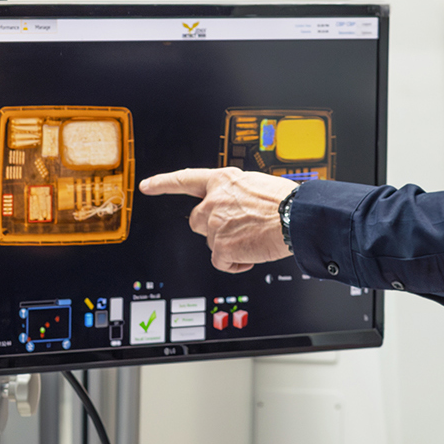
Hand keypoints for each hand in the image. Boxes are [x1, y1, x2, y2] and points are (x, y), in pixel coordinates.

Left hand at [139, 167, 294, 272]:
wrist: (296, 217)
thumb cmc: (287, 202)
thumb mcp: (257, 185)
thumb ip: (238, 194)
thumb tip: (237, 208)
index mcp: (223, 180)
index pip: (185, 179)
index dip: (163, 183)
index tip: (147, 186)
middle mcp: (214, 200)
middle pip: (196, 221)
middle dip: (210, 229)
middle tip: (235, 231)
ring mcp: (215, 224)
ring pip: (210, 243)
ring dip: (227, 246)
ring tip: (252, 240)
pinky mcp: (221, 247)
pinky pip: (221, 262)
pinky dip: (235, 264)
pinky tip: (251, 256)